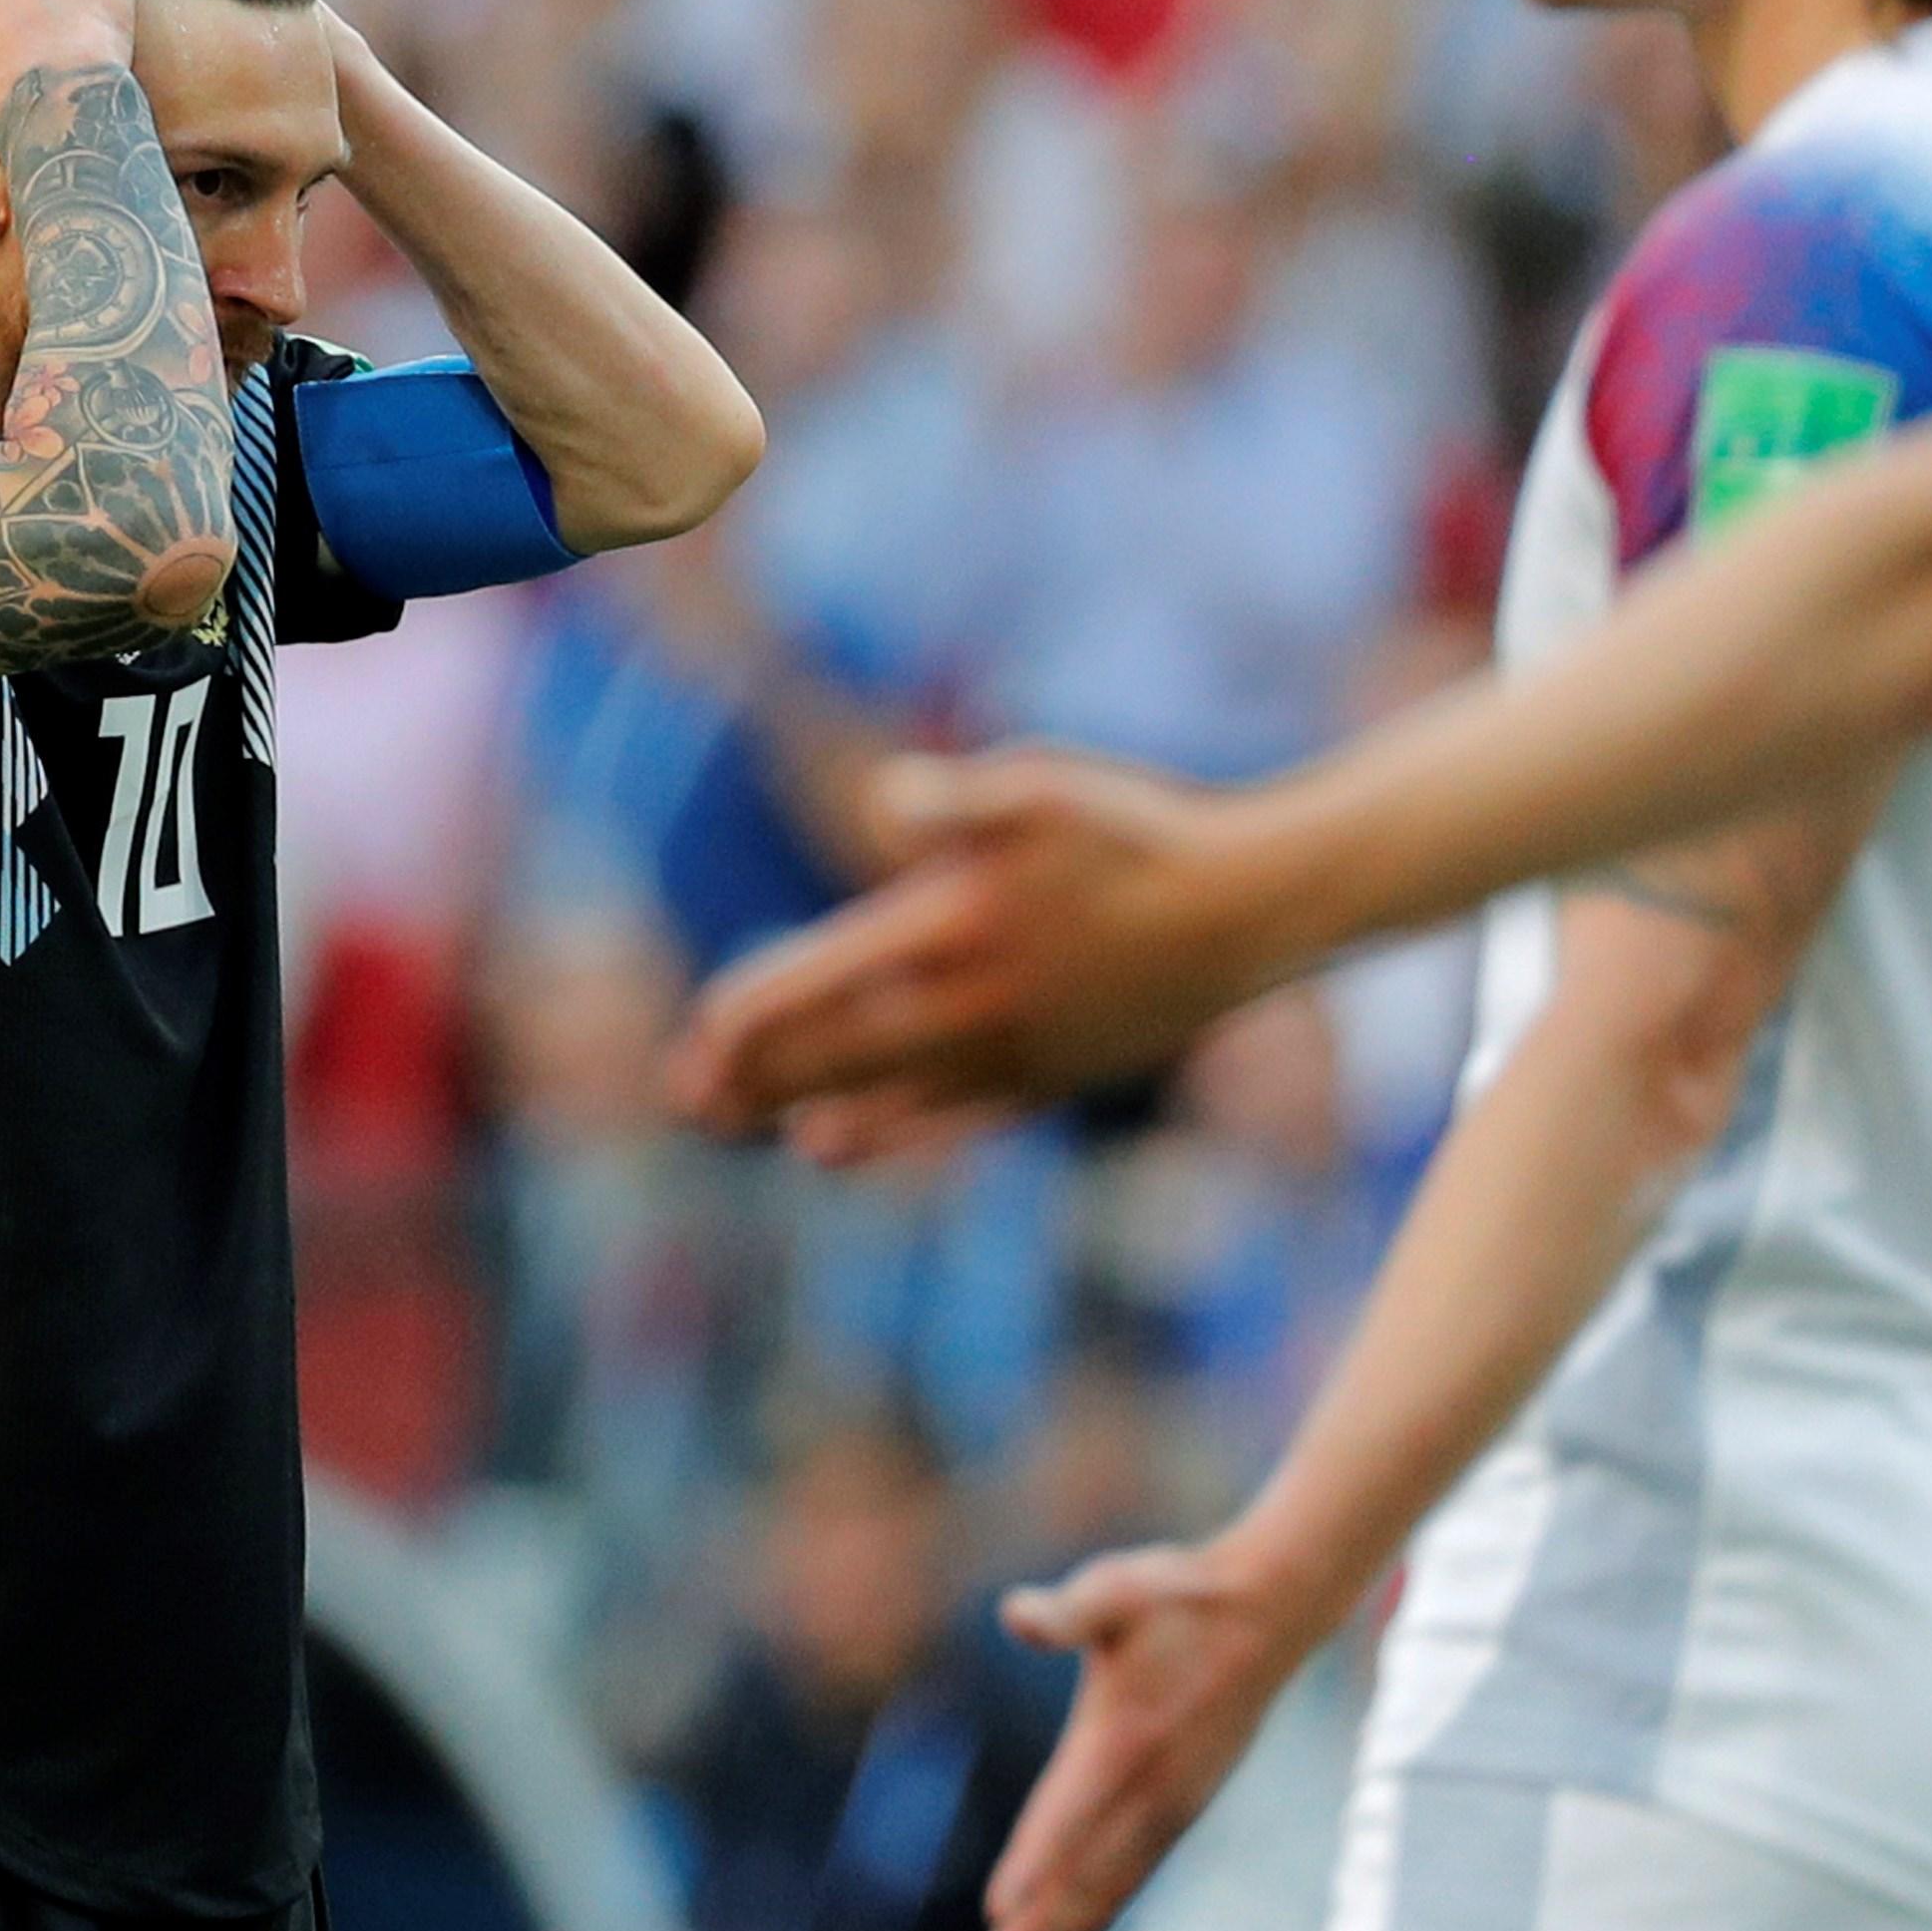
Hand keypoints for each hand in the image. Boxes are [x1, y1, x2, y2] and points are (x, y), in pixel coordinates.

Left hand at [667, 749, 1283, 1150]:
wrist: (1247, 914)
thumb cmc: (1139, 834)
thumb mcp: (1046, 787)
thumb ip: (954, 796)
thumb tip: (883, 805)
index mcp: (949, 926)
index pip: (811, 989)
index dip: (740, 1021)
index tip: (696, 1037)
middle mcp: (967, 1006)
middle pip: (826, 1059)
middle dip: (747, 1081)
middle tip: (685, 1097)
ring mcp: (1006, 1054)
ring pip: (875, 1101)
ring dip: (793, 1113)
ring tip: (732, 1125)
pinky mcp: (1043, 1081)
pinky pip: (939, 1123)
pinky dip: (876, 1137)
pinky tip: (827, 1143)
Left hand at [977, 1535, 1321, 1930]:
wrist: (1271, 1608)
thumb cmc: (1183, 1595)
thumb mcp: (1118, 1588)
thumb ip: (1066, 1613)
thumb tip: (1014, 1613)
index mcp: (1125, 1735)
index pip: (1069, 1811)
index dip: (1033, 1863)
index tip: (996, 1911)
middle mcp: (1153, 1780)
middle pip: (1089, 1865)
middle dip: (1040, 1921)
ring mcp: (1177, 1796)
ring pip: (1116, 1875)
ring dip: (1068, 1921)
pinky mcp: (1190, 1798)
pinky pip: (1141, 1863)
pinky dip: (1107, 1898)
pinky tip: (1081, 1919)